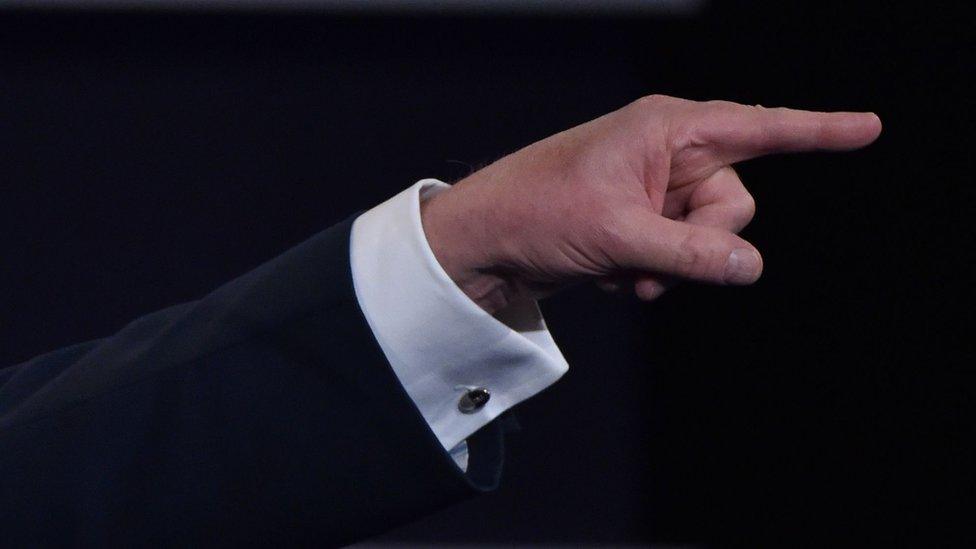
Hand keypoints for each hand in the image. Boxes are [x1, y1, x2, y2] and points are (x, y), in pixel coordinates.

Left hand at [420, 95, 881, 312]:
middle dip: (703, 242)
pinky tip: (613, 274)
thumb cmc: (536, 212)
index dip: (818, 130)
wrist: (485, 241)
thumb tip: (750, 266)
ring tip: (624, 270)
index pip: (758, 128)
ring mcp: (654, 190)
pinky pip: (679, 253)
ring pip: (707, 236)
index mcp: (665, 129)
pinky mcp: (641, 221)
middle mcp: (666, 153)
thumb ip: (691, 252)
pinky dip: (654, 272)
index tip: (868, 127)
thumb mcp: (619, 235)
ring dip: (674, 266)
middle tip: (651, 257)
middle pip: (734, 202)